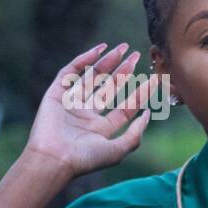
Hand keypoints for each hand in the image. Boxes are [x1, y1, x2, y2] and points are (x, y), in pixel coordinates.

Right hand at [25, 42, 155, 178]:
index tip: (154, 79)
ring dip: (107, 62)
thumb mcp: (119, 150)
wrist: (54, 159)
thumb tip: (148, 115)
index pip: (126, 106)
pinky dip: (84, 60)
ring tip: (123, 48)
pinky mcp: (55, 94)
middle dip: (124, 72)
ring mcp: (71, 103)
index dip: (140, 93)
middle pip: (109, 88)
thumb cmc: (86, 159)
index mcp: (102, 129)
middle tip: (136, 55)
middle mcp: (87, 114)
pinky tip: (100, 50)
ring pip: (92, 77)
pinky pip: (70, 72)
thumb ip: (135, 134)